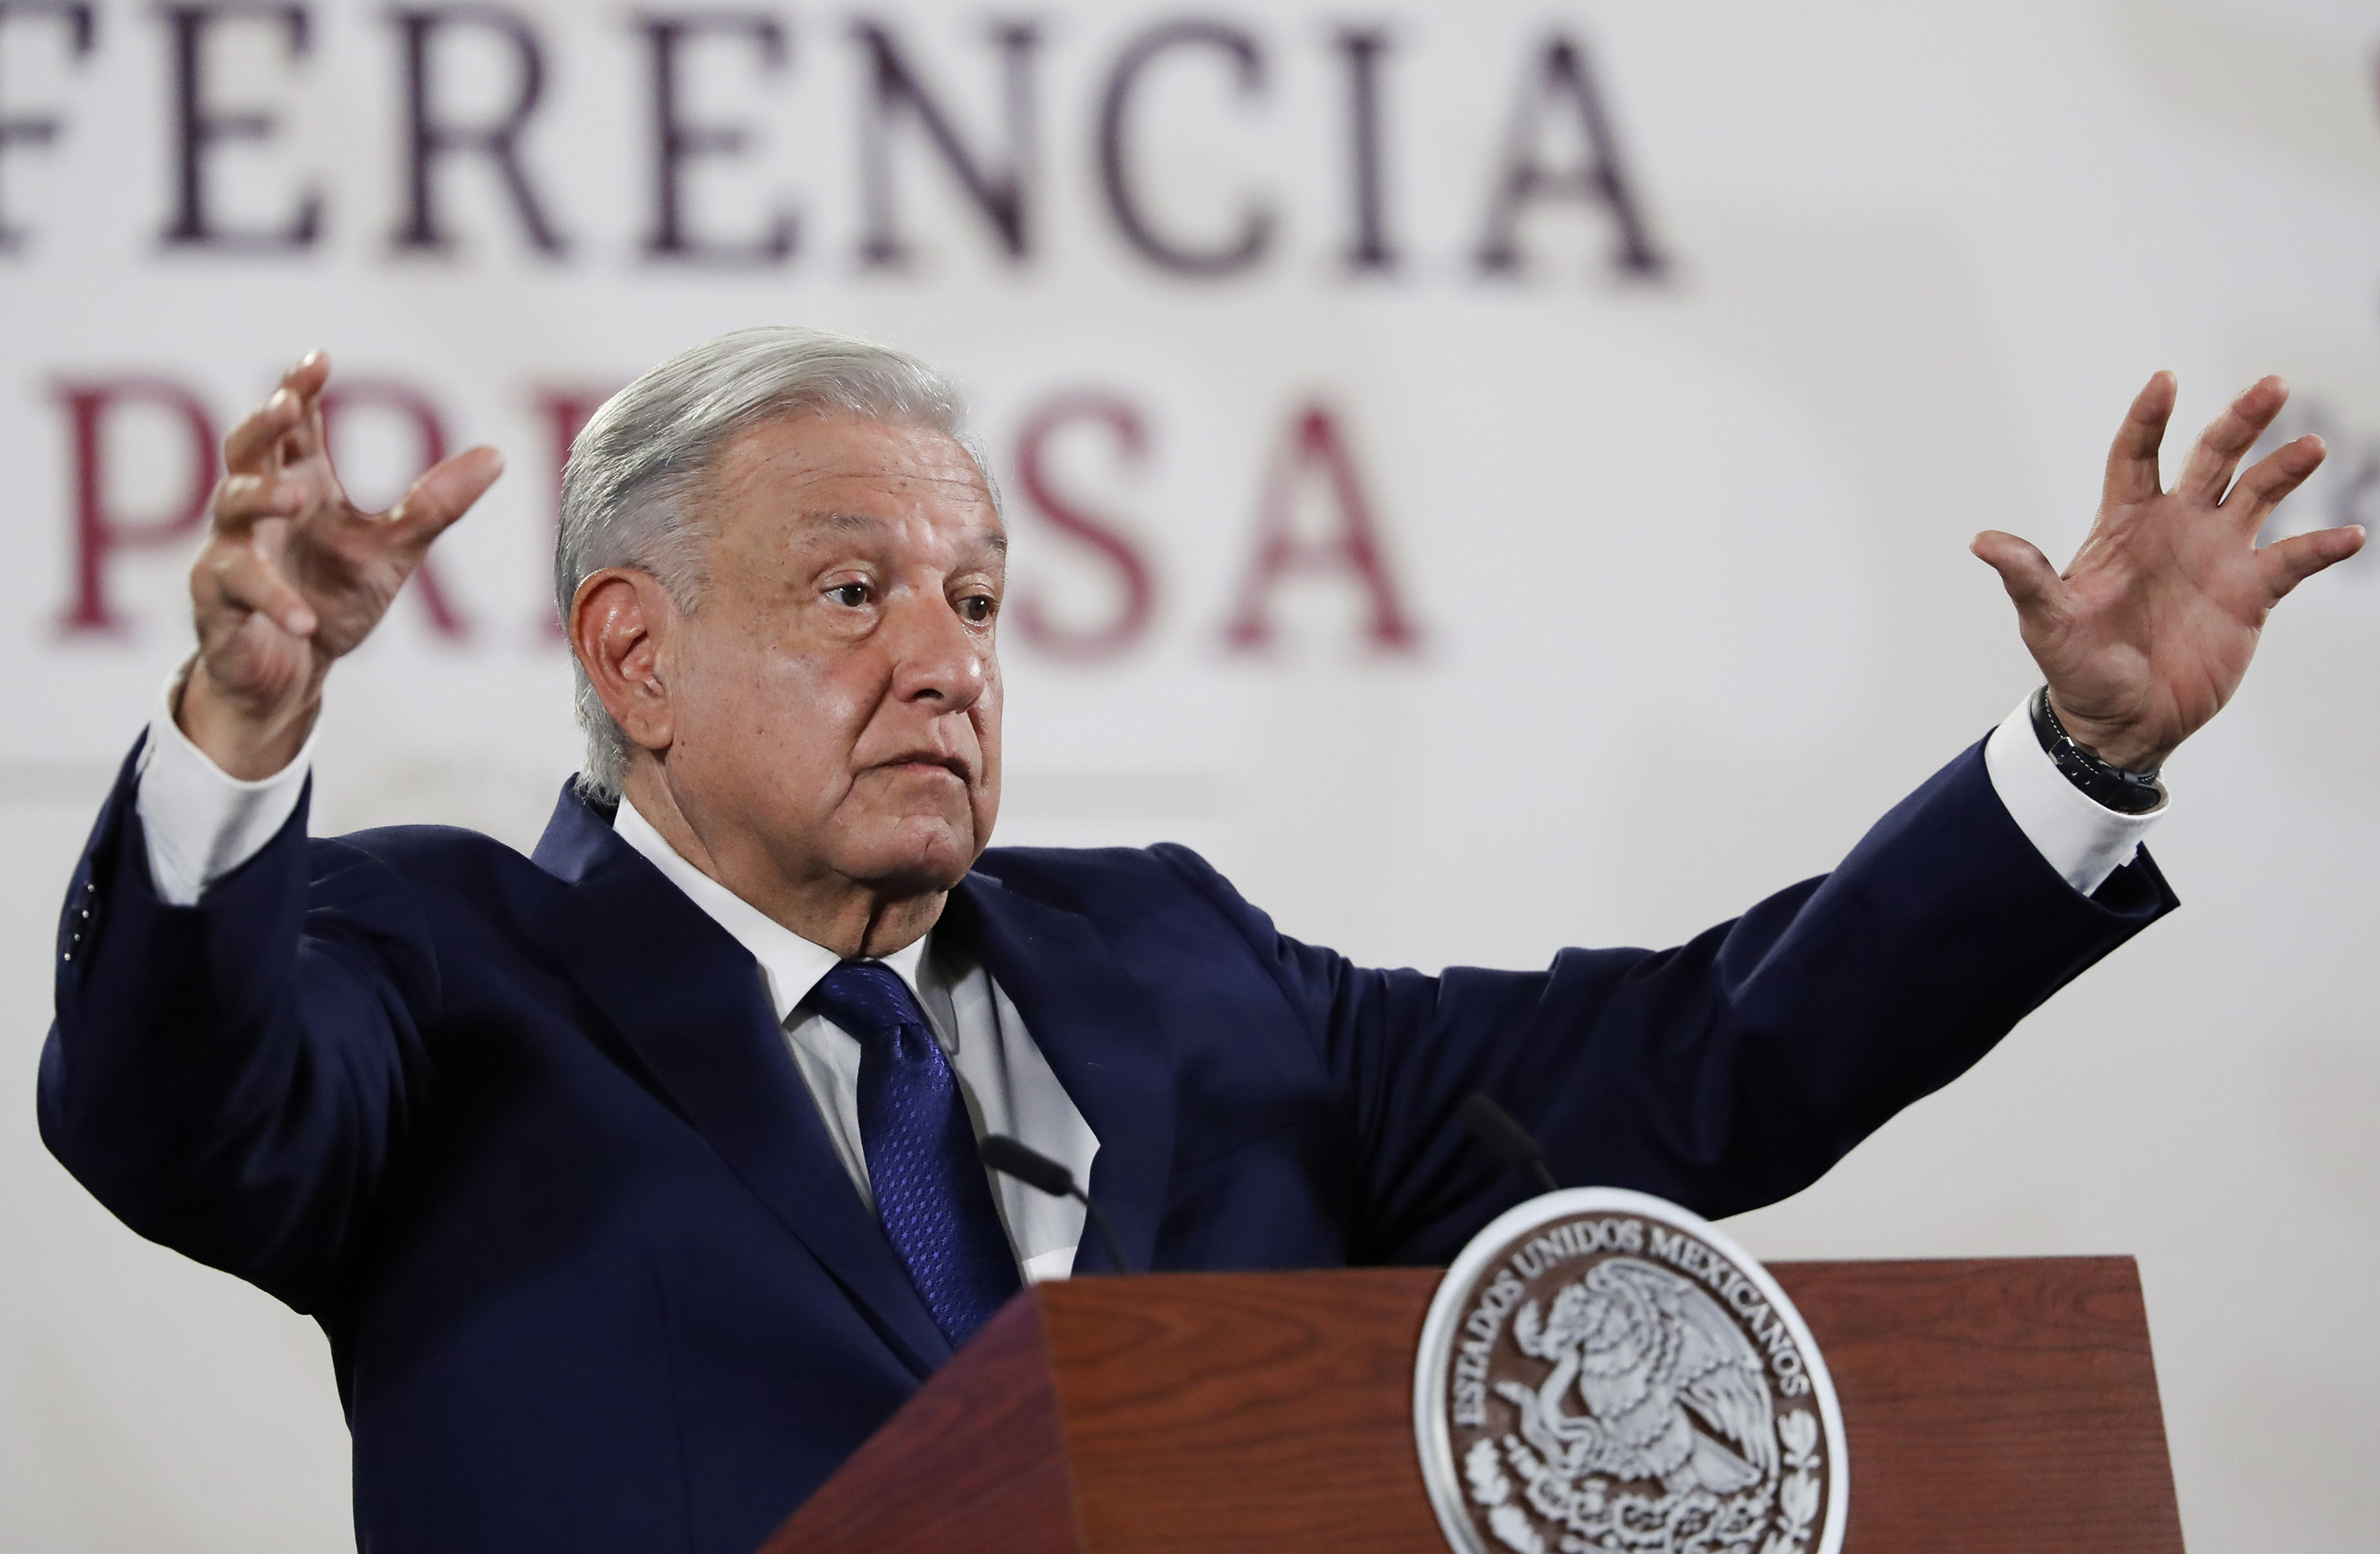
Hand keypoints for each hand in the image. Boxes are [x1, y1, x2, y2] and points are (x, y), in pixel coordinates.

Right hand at [179, 352, 502, 777]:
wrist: (293, 672)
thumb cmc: (332, 598)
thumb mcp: (394, 550)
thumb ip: (434, 505)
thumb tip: (496, 455)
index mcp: (299, 483)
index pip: (293, 425)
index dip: (299, 388)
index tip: (319, 358)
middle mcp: (257, 508)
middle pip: (247, 448)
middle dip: (263, 422)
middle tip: (288, 403)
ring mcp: (230, 550)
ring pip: (232, 507)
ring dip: (263, 497)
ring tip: (297, 496)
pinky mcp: (218, 600)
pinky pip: (239, 589)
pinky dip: (273, 601)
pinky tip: (303, 619)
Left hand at [1971, 372, 2361, 771]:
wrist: (2122, 720)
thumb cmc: (2077, 667)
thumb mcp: (2047, 623)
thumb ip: (2027, 579)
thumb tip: (1982, 542)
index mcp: (2125, 523)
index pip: (2137, 455)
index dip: (2149, 418)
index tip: (2164, 380)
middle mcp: (2176, 526)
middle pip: (2212, 456)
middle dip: (2241, 420)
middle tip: (2272, 386)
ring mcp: (2218, 555)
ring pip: (2259, 494)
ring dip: (2286, 469)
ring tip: (2311, 447)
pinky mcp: (2252, 593)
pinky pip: (2293, 560)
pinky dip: (2322, 547)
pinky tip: (2350, 536)